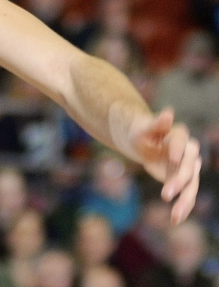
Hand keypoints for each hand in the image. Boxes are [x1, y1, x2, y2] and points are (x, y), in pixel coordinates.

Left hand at [131, 108, 200, 223]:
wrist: (143, 142)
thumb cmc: (141, 132)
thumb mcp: (144, 128)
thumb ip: (156, 123)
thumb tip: (168, 112)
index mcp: (179, 136)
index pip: (183, 143)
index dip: (178, 151)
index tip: (171, 159)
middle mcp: (188, 154)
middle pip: (189, 168)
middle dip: (178, 181)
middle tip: (165, 194)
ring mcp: (187, 169)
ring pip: (191, 186)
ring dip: (185, 201)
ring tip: (175, 216)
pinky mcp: (184, 182)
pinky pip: (187, 195)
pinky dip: (183, 208)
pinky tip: (175, 220)